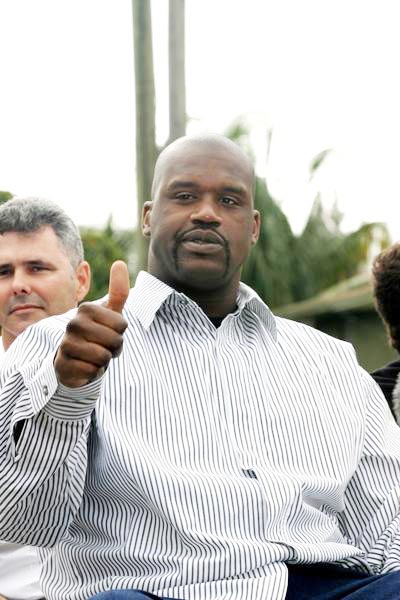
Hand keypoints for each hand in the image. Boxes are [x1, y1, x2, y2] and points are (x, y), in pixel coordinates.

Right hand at [54, 260, 129, 387]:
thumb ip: (118, 291)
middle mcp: (73, 324)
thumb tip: (119, 262)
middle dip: (114, 348)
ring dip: (105, 361)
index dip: (121, 333)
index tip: (110, 332)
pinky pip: (92, 371)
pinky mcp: (63, 365)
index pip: (121, 325)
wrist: (75, 359)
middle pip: (114, 340)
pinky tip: (86, 367)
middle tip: (104, 346)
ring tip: (96, 356)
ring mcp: (66, 344)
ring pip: (103, 357)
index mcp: (86, 309)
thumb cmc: (97, 333)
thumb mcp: (110, 313)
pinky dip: (94, 372)